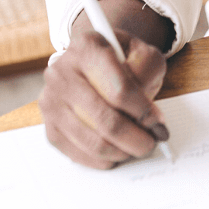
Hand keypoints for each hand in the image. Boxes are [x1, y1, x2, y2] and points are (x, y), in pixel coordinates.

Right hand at [41, 25, 168, 170]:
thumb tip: (148, 113)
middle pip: (105, 120)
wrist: (90, 63)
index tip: (158, 123)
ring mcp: (51, 101)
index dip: (144, 113)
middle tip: (151, 142)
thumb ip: (148, 72)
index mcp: (86, 48)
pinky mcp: (50, 126)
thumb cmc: (119, 62)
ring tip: (136, 148)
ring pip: (93, 142)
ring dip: (122, 152)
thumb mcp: (142, 54)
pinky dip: (104, 160)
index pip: (119, 90)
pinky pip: (79, 154)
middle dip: (136, 139)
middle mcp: (61, 73)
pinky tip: (117, 151)